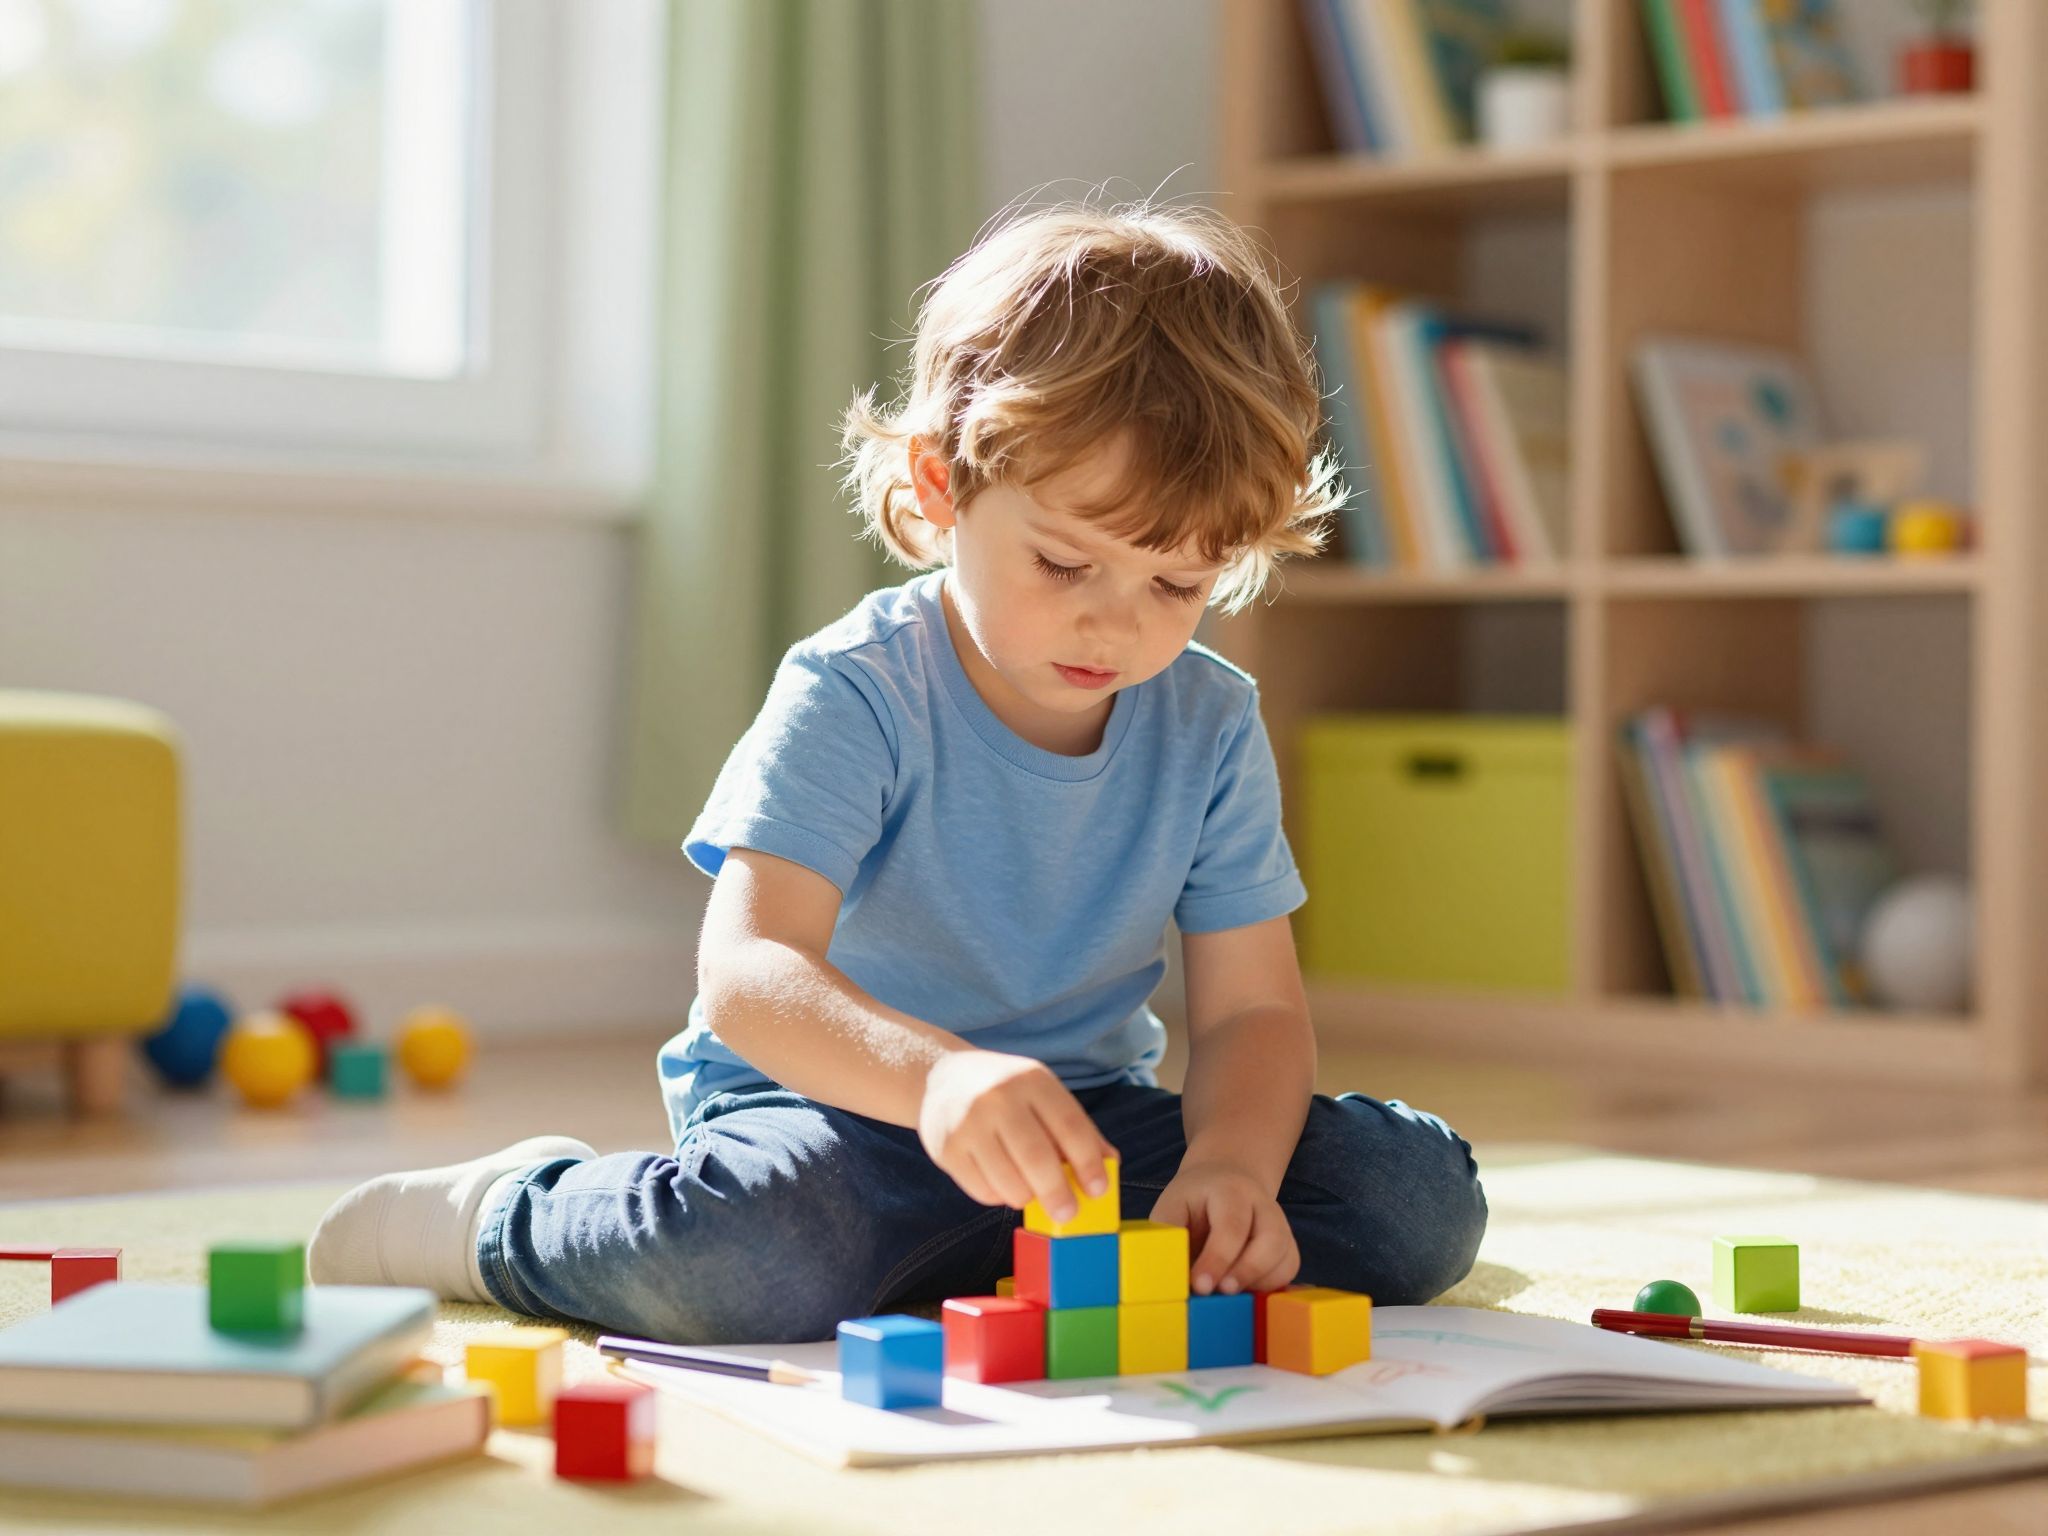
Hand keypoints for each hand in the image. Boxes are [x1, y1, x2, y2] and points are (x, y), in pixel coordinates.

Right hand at [918, 1050, 1117, 1221]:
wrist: (943, 1078)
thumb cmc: (1006, 1092)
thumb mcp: (1043, 1094)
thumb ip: (1077, 1128)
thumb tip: (1110, 1165)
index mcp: (1032, 1080)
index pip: (1070, 1126)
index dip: (1089, 1163)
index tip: (1098, 1190)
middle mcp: (998, 1098)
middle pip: (1037, 1158)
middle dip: (1058, 1194)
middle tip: (1068, 1213)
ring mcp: (967, 1124)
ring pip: (1009, 1182)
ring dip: (1027, 1197)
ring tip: (1030, 1191)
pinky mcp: (945, 1149)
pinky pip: (983, 1191)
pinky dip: (1000, 1196)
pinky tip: (1001, 1181)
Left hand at [1150, 1155, 1298, 1296]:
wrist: (1224, 1181)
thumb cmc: (1194, 1200)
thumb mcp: (1172, 1206)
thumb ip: (1168, 1234)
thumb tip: (1164, 1272)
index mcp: (1232, 1191)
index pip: (1232, 1227)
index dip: (1217, 1259)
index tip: (1199, 1285)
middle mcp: (1264, 1206)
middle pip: (1271, 1240)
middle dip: (1247, 1271)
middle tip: (1222, 1292)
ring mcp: (1281, 1225)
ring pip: (1286, 1257)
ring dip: (1259, 1282)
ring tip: (1231, 1297)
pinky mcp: (1287, 1245)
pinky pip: (1289, 1269)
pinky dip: (1271, 1286)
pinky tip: (1246, 1292)